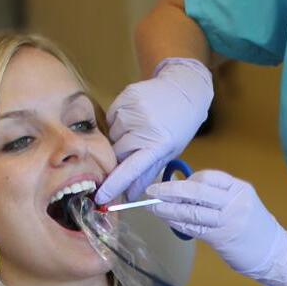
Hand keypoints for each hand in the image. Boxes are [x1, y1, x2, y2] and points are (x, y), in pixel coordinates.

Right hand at [95, 58, 212, 205]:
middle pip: (117, 153)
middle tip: (133, 151)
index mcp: (158, 145)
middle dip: (120, 158)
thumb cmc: (178, 126)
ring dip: (119, 138)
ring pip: (112, 135)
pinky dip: (117, 123)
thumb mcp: (168, 152)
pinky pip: (111, 117)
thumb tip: (129, 196)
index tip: (101, 196)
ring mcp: (133, 110)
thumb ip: (147, 174)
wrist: (184, 89)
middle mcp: (144, 128)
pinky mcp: (126, 96)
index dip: (114, 184)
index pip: (130, 170)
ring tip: (137, 131)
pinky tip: (133, 119)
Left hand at [145, 170, 286, 285]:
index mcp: (239, 188)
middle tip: (152, 191)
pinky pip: (193, 228)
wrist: (274, 253)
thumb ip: (218, 197)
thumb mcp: (242, 203)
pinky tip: (167, 221)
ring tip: (153, 207)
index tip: (172, 184)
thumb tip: (185, 192)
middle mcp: (235, 201)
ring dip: (168, 208)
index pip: (208, 176)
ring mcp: (228, 220)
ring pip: (191, 210)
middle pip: (196, 190)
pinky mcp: (221, 238)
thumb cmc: (254, 228)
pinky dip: (177, 223)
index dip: (186, 179)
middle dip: (170, 190)